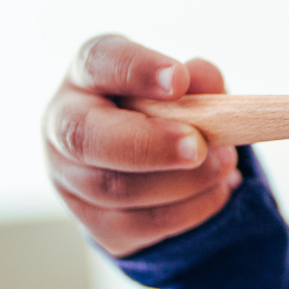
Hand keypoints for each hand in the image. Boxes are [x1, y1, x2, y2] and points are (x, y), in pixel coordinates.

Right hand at [44, 34, 241, 256]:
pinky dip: (190, 211)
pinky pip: (140, 225)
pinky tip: (218, 191)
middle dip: (149, 144)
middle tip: (199, 146)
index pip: (98, 62)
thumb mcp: (183, 86)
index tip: (178, 79)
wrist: (146, 166)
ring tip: (225, 164)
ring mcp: (70, 180)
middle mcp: (64, 125)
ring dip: (183, 182)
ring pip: (116, 190)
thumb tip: (203, 79)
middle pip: (86, 138)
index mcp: (86, 75)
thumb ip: (196, 79)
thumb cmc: (164, 112)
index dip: (136, 70)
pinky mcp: (95, 224)